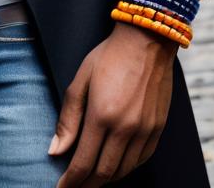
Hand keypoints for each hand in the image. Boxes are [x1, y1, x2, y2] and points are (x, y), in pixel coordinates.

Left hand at [51, 24, 174, 185]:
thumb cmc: (109, 56)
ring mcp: (145, 130)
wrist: (147, 41)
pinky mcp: (158, 129)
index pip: (83, 162)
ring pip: (124, 170)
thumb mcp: (80, 80)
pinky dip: (127, 168)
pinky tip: (116, 165)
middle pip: (104, 173)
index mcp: (102, 115)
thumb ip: (68, 118)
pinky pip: (141, 160)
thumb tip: (55, 150)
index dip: (71, 181)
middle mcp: (125, 128)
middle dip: (87, 186)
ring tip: (92, 179)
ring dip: (106, 179)